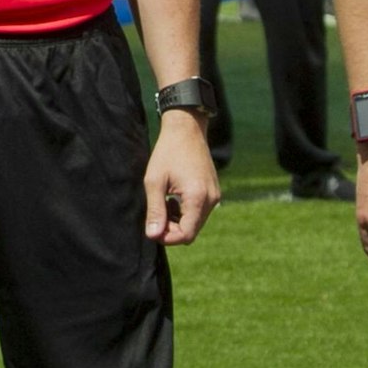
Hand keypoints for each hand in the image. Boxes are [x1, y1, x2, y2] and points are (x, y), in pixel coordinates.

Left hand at [142, 110, 219, 244]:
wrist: (186, 129)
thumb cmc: (168, 152)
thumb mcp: (155, 181)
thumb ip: (155, 210)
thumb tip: (153, 235)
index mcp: (198, 197)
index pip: (186, 235)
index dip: (168, 238)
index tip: (153, 229)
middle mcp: (211, 199)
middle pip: (192, 231)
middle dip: (172, 229)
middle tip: (156, 214)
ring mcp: (215, 195)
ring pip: (196, 223)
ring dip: (178, 220)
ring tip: (164, 201)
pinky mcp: (214, 191)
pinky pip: (200, 212)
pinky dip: (186, 212)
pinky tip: (174, 198)